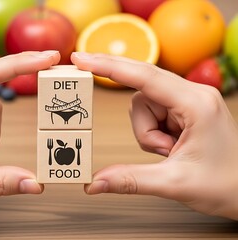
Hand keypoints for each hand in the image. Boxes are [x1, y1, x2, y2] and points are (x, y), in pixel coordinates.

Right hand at [71, 52, 237, 219]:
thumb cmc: (226, 184)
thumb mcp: (174, 183)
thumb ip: (130, 180)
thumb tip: (94, 182)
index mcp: (196, 104)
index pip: (145, 77)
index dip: (110, 67)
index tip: (83, 59)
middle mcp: (193, 95)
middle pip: (141, 89)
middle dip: (131, 107)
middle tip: (117, 102)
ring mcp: (188, 102)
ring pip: (143, 105)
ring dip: (146, 132)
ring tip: (168, 152)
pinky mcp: (183, 111)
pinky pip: (152, 114)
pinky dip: (152, 133)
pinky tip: (169, 148)